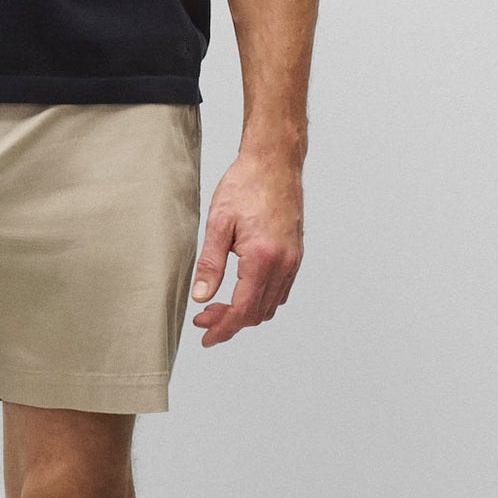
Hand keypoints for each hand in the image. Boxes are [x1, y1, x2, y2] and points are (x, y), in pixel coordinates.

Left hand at [189, 147, 302, 345]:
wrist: (274, 162)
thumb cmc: (246, 185)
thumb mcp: (218, 223)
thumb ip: (210, 264)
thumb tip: (201, 297)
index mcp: (263, 258)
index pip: (243, 309)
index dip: (222, 327)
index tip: (205, 335)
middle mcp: (284, 264)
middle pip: (258, 313)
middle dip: (230, 322)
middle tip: (203, 318)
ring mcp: (293, 260)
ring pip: (271, 305)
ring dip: (246, 313)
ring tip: (218, 307)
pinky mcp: (295, 254)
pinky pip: (281, 290)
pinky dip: (260, 300)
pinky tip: (241, 292)